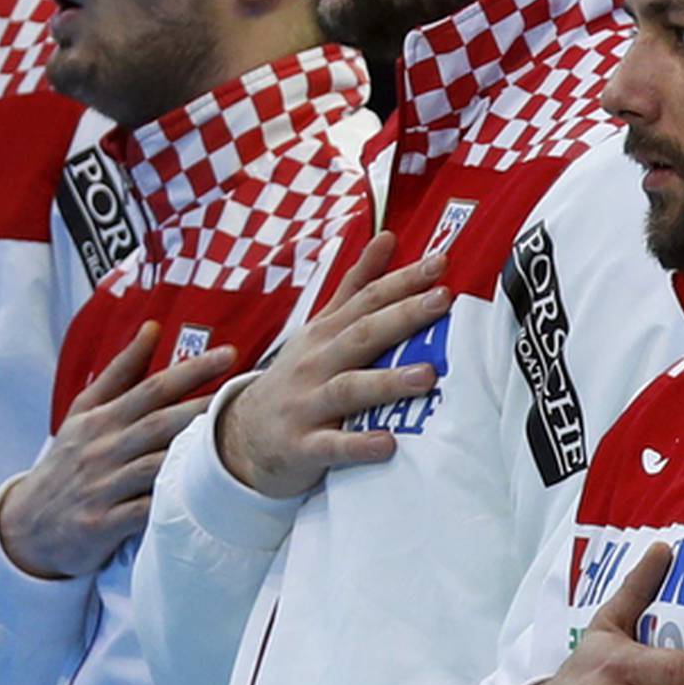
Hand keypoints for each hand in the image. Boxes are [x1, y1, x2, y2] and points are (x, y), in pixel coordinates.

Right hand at [0, 323, 237, 577]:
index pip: (153, 387)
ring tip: (230, 439)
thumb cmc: (68, 460)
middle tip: (242, 393)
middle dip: (201, 406)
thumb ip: (121, 370)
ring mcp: (100, 488)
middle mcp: (101, 450)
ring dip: (189, 454)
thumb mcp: (84, 412)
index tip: (230, 353)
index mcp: (101, 419)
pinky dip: (165, 503)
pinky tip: (197, 496)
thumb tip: (152, 327)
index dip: (192, 369)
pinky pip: (140, 513)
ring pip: (152, 466)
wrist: (26, 525)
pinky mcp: (99, 525)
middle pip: (159, 423)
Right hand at [215, 232, 448, 499]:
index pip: (367, 299)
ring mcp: (307, 405)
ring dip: (388, 382)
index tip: (441, 262)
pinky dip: (359, 444)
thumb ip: (356, 285)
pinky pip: (332, 446)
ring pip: (349, 389)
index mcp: (325, 332)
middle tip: (443, 300)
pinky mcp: (301, 447)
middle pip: (362, 334)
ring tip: (427, 375)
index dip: (403, 279)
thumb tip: (387, 237)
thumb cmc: (297, 376)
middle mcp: (316, 363)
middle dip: (403, 315)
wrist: (240, 437)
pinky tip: (389, 444)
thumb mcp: (321, 327)